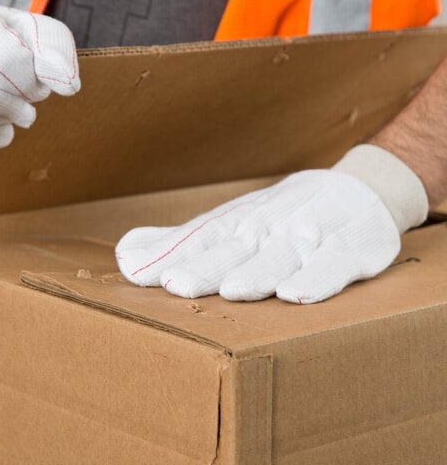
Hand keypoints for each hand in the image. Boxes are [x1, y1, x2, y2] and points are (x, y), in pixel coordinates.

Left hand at [116, 146, 427, 303]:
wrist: (358, 190)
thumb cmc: (281, 216)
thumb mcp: (229, 224)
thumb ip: (179, 243)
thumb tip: (124, 253)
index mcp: (238, 224)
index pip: (200, 240)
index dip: (172, 256)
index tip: (139, 271)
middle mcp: (269, 228)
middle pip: (234, 249)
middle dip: (204, 266)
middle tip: (175, 282)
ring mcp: (310, 236)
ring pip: (280, 256)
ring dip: (256, 272)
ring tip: (232, 289)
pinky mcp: (350, 248)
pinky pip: (334, 264)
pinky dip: (317, 277)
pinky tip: (296, 294)